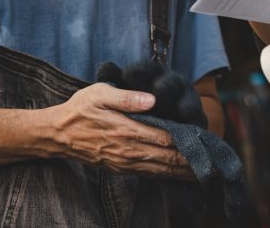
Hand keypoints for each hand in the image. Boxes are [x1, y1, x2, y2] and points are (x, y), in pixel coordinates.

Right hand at [46, 83, 194, 179]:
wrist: (56, 134)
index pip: (164, 139)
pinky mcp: (119, 167)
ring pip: (159, 170)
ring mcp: (124, 162)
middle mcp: (128, 150)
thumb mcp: (100, 93)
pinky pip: (147, 174)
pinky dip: (165, 176)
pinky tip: (177, 175)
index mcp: (126, 130)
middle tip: (213, 163)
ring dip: (181, 172)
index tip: (205, 142)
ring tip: (203, 173)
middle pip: (166, 159)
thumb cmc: (79, 109)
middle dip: (190, 162)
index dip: (186, 142)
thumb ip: (126, 96)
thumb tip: (152, 99)